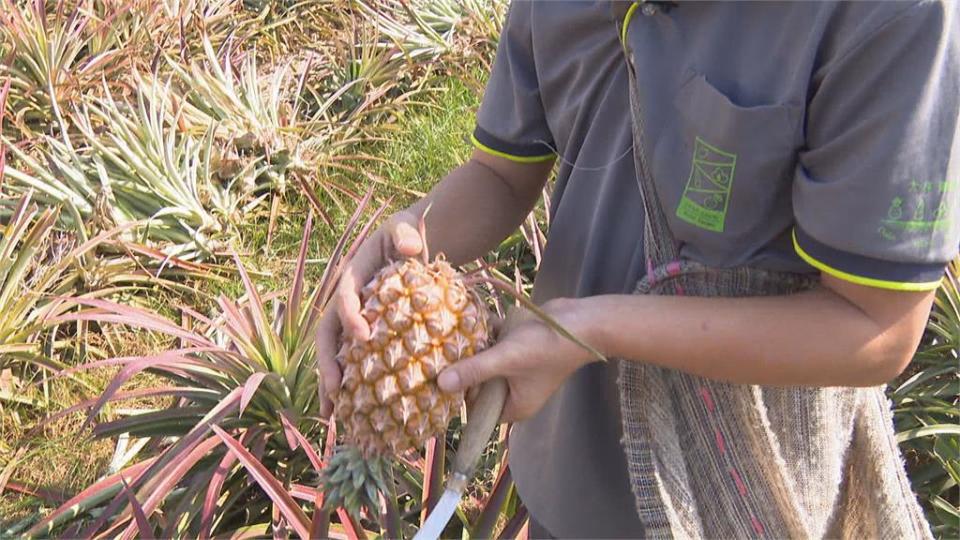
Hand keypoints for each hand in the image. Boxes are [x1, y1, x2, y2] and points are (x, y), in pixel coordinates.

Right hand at [314, 210, 423, 416]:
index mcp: (353, 275)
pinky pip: (352, 360)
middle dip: (328, 363)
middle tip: (335, 390)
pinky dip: (349, 384)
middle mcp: (345, 300)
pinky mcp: (364, 333)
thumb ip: (405, 233)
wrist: (408, 245)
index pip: (345, 297)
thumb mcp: (405, 227)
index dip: (350, 315)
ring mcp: (352, 319)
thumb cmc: (406, 236)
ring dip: (330, 383)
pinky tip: (351, 411)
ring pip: (334, 354)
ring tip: (332, 414)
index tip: (364, 335)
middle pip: (328, 335)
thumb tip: (411, 249)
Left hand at [437, 298, 597, 422]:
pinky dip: (485, 333)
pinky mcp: (519, 347)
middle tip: (442, 351)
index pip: (477, 408)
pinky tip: (467, 317)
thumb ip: (473, 371)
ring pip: (485, 362)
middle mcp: (515, 391)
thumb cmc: (546, 347)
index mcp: (514, 406)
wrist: (582, 321)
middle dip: (464, 367)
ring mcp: (518, 369)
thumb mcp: (505, 359)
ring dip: (472, 348)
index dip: (460, 393)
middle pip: (479, 384)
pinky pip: (495, 344)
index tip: (441, 374)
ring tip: (449, 333)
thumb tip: (440, 384)